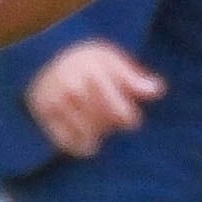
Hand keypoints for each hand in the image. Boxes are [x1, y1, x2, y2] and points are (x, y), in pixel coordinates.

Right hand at [26, 38, 166, 158]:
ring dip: (96, 134)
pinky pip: (67, 143)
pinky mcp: (44, 115)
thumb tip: (157, 90)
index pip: (122, 114)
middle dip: (110, 124)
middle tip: (108, 118)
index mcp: (95, 73)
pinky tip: (85, 139)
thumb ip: (134, 78)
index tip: (127, 117)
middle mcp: (74, 88)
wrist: (43, 57)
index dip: (129, 119)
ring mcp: (57, 102)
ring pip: (88, 136)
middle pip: (106, 126)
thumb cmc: (87, 61)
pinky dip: (79, 145)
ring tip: (94, 123)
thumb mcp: (112, 60)